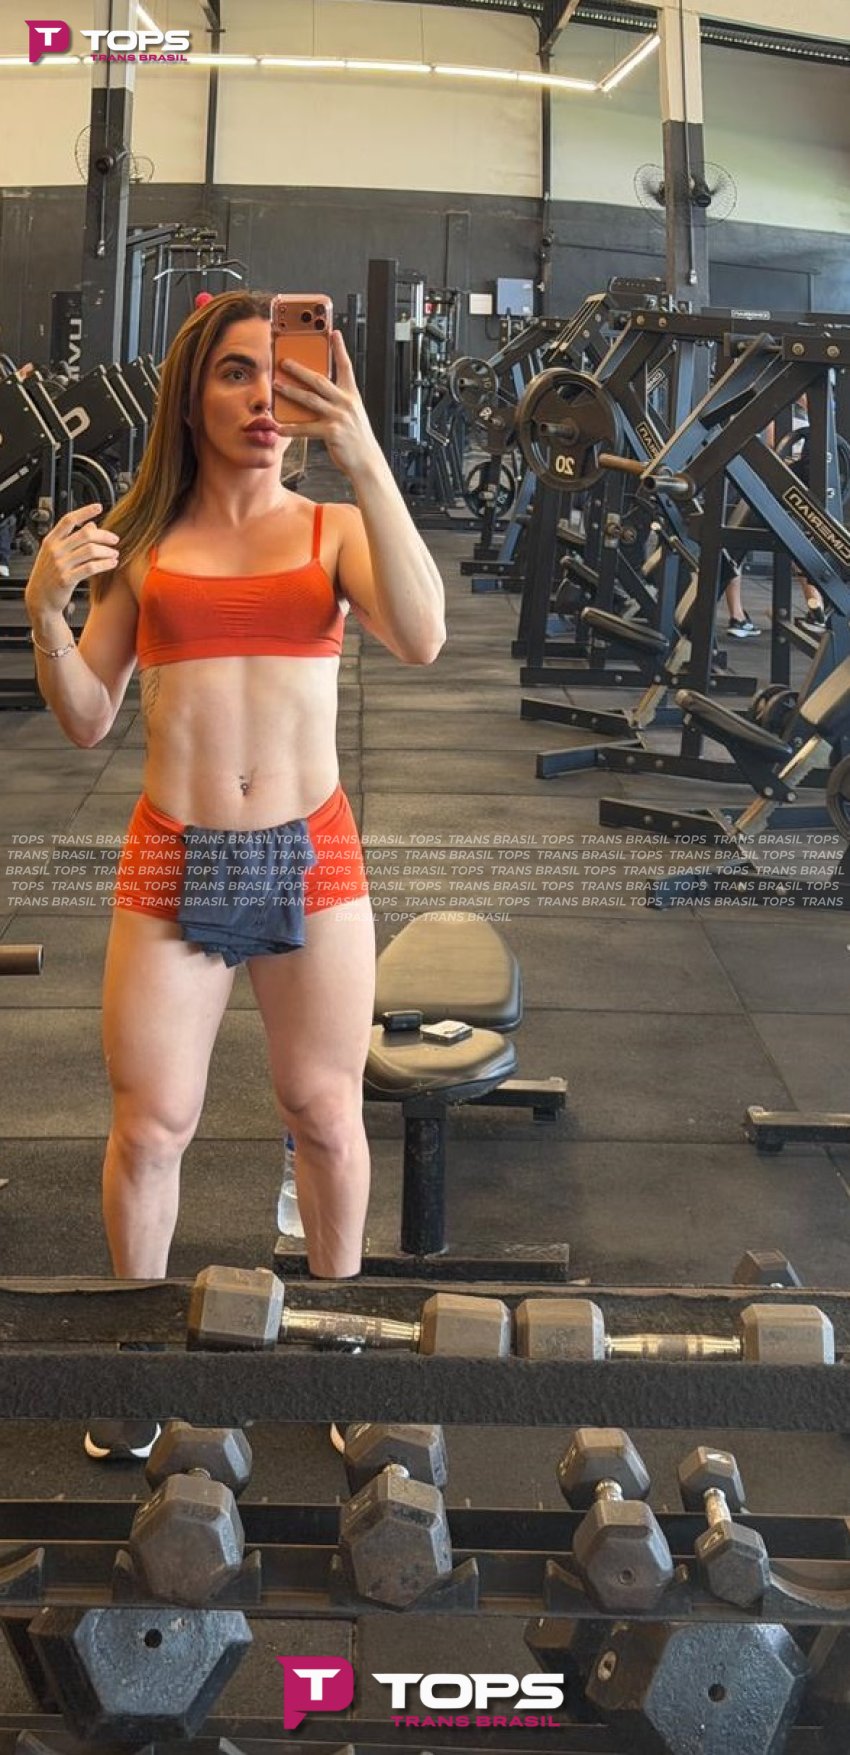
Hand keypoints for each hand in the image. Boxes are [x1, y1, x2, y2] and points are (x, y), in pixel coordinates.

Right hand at [24, 502, 119, 617]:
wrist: (39, 599)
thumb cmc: (49, 575)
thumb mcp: (55, 553)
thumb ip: (71, 538)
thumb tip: (91, 524)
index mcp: (51, 541)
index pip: (68, 520)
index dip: (84, 511)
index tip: (98, 507)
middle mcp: (55, 550)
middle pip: (84, 534)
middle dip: (104, 535)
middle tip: (114, 539)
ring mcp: (60, 565)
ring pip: (90, 550)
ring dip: (107, 551)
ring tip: (114, 554)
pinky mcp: (67, 579)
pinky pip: (91, 568)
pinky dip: (105, 564)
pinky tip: (111, 563)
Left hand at [273, 331, 383, 479]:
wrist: (367, 462)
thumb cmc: (357, 440)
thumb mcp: (352, 415)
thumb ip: (336, 402)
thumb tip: (314, 395)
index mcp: (352, 396)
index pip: (346, 367)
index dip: (339, 349)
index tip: (334, 333)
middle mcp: (346, 403)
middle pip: (319, 380)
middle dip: (300, 369)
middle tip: (284, 361)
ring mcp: (339, 417)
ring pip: (310, 400)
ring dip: (290, 392)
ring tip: (276, 386)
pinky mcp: (332, 432)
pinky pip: (306, 428)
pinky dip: (291, 428)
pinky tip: (280, 427)